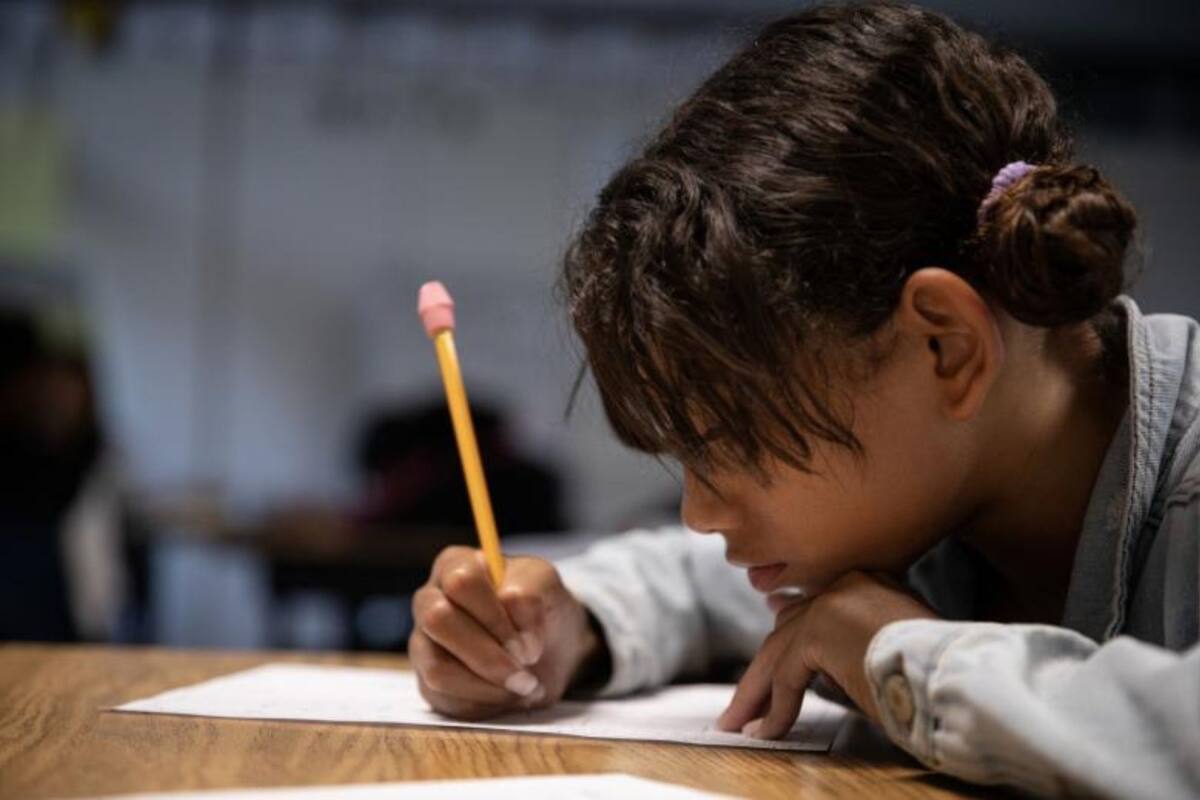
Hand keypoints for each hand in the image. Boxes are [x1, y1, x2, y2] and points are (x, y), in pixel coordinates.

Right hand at [409, 546, 599, 719]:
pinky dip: (484, 703)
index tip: (530, 646)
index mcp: (455, 565)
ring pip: (437, 668)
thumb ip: (530, 593)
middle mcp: (430, 600)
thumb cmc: (540, 607)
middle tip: (526, 676)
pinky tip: (508, 695)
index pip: (461, 583)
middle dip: (488, 656)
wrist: (549, 646)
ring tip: (524, 687)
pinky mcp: (428, 682)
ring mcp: (424, 643)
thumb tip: (512, 615)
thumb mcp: (546, 587)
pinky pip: (445, 699)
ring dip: (488, 685)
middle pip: (438, 621)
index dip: (495, 617)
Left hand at [717, 570, 937, 737]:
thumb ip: (849, 642)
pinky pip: (787, 676)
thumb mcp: (890, 648)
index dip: (785, 636)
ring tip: (740, 724)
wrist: (958, 676)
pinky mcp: (820, 631)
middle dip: (761, 672)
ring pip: (778, 652)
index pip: (812, 608)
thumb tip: (807, 647)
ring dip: (756, 693)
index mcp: (867, 580)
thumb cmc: (937, 671)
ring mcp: (830, 603)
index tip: (766, 652)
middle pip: (787, 629)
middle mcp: (846, 583)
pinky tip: (769, 733)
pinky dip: (776, 708)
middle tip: (741, 705)